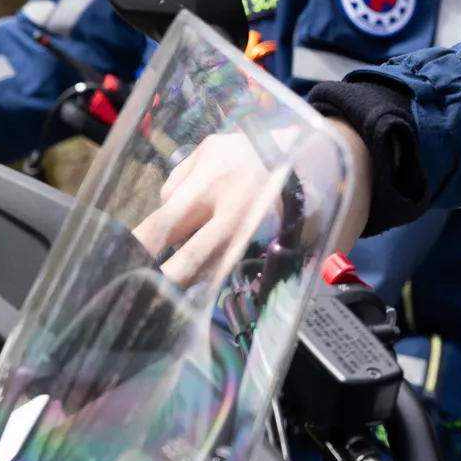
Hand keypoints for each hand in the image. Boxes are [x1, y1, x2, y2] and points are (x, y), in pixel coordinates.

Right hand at [134, 121, 371, 284]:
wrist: (337, 145)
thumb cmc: (325, 201)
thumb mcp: (312, 243)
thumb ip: (283, 274)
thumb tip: (261, 315)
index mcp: (249, 218)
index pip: (194, 260)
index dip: (170, 281)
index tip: (153, 300)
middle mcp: (224, 189)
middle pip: (160, 230)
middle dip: (139, 257)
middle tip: (123, 279)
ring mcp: (212, 162)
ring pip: (166, 207)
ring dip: (166, 229)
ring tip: (176, 242)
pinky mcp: (209, 145)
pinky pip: (176, 182)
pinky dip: (181, 198)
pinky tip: (201, 205)